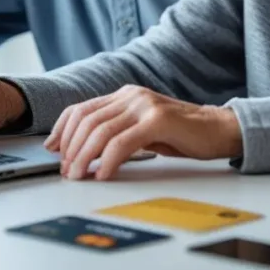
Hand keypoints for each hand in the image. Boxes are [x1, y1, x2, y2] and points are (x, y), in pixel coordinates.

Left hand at [43, 85, 242, 180]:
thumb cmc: (181, 133)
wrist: (217, 129)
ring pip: (100, 130)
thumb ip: (117, 132)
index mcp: (125, 95)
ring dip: (84, 156)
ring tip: (79, 174)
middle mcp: (131, 95)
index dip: (61, 130)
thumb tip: (85, 152)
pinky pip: (122, 142)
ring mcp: (144, 105)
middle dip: (70, 147)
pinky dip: (108, 161)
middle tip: (66, 170)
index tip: (52, 150)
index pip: (81, 108)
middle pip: (86, 119)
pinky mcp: (157, 120)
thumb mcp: (142, 128)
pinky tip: (103, 174)